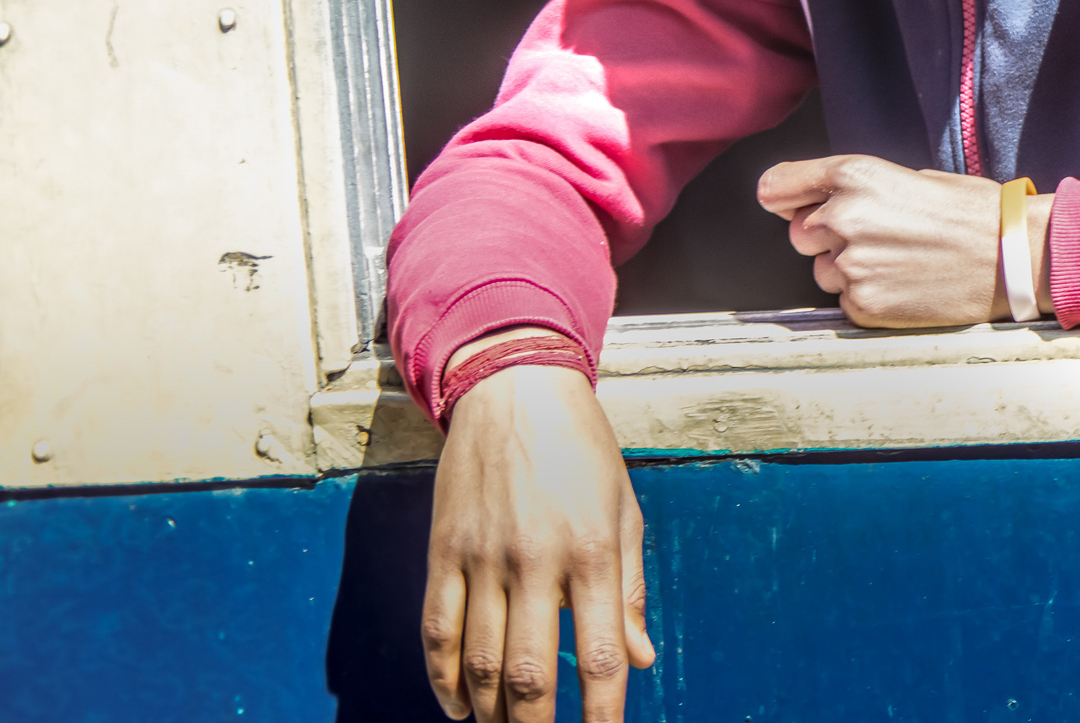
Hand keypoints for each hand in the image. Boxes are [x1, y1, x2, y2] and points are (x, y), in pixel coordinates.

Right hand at [423, 329, 655, 721]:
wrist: (516, 389)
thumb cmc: (583, 452)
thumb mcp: (624, 511)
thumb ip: (630, 591)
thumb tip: (642, 660)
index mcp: (592, 551)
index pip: (598, 655)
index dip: (601, 715)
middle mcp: (536, 559)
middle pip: (530, 674)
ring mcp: (483, 556)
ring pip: (480, 663)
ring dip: (492, 713)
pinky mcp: (444, 550)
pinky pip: (438, 630)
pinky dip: (444, 680)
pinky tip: (459, 709)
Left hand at [757, 155, 1052, 326]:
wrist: (1012, 256)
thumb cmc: (972, 211)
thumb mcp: (910, 176)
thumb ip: (856, 188)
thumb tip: (819, 203)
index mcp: (854, 176)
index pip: (778, 186)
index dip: (783, 197)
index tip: (787, 204)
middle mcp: (843, 218)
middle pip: (799, 233)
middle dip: (827, 236)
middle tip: (878, 237)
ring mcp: (851, 265)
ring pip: (822, 270)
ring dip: (848, 269)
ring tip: (899, 263)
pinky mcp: (863, 305)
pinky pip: (845, 300)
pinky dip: (869, 296)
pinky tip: (905, 285)